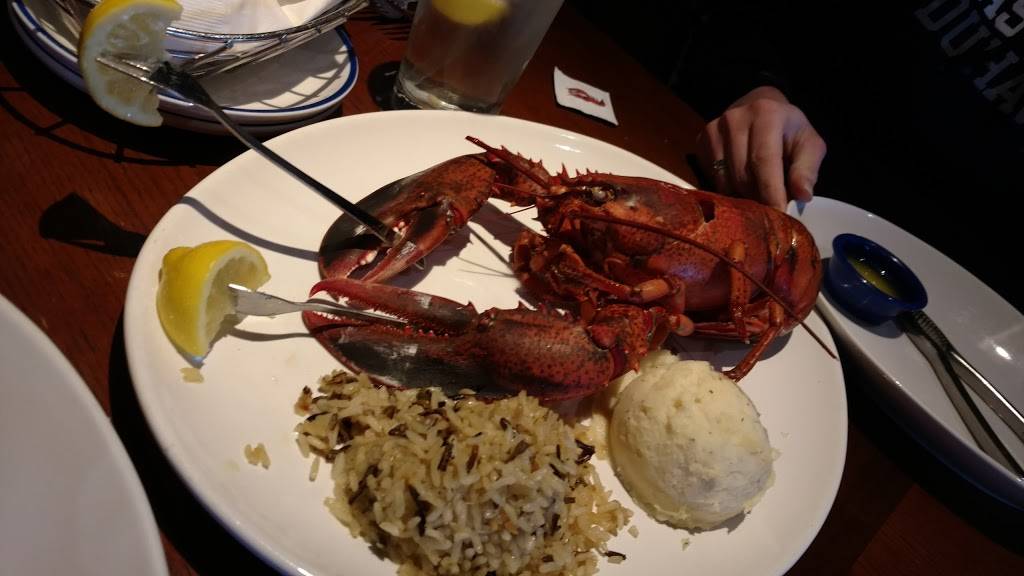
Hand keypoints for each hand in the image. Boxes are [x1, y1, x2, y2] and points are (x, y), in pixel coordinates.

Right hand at [697, 86, 825, 210]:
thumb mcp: (808, 145)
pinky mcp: (701, 141)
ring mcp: (713, 129)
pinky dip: (728, 189)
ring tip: (757, 194)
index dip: (771, 192)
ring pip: (725, 181)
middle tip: (771, 209)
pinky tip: (740, 184)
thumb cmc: (789, 131)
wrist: (760, 106)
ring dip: (742, 195)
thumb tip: (802, 195)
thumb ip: (807, 169)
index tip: (778, 215)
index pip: (764, 161)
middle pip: (743, 175)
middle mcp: (735, 119)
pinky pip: (712, 179)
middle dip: (758, 198)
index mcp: (766, 114)